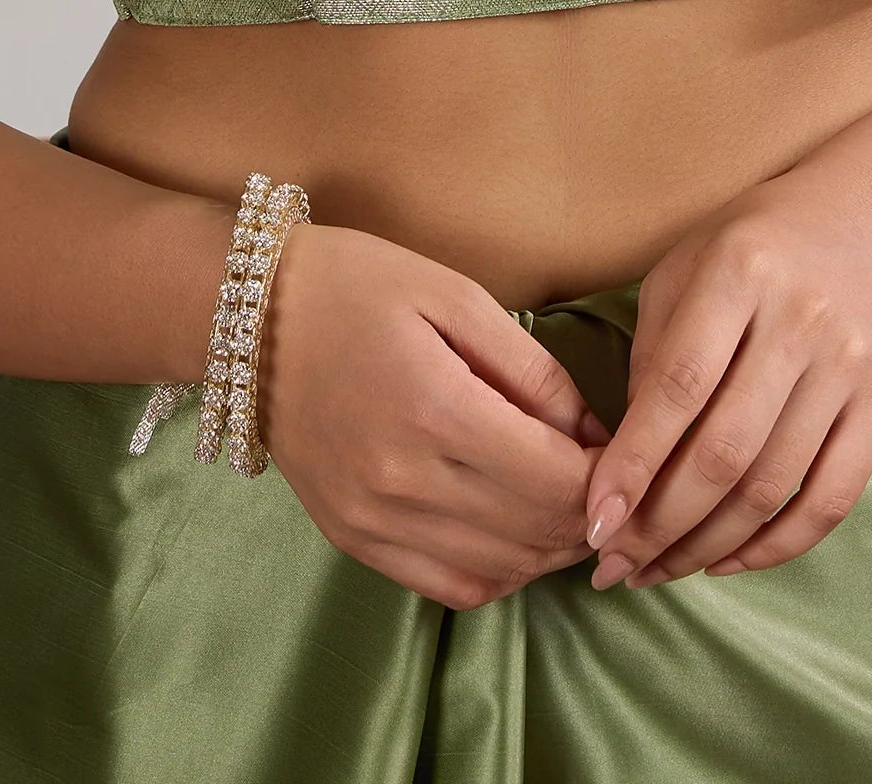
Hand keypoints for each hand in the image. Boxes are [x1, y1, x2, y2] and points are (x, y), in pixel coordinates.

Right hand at [261, 221, 612, 610]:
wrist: (248, 316)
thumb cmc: (359, 286)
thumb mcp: (457, 297)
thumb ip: (533, 370)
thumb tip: (593, 435)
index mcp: (437, 408)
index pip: (557, 479)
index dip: (607, 477)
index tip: (623, 453)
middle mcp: (403, 480)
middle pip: (535, 530)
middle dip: (588, 515)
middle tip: (606, 482)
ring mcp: (372, 520)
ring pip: (500, 569)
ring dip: (549, 549)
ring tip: (567, 508)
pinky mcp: (352, 539)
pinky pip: (448, 586)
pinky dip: (497, 573)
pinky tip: (512, 535)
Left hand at [582, 179, 871, 586]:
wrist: (871, 218)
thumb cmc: (755, 243)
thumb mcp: (686, 266)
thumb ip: (653, 353)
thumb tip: (626, 460)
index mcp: (739, 272)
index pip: (678, 387)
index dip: (634, 462)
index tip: (594, 521)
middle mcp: (800, 320)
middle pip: (725, 450)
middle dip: (661, 523)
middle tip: (616, 566)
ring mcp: (849, 365)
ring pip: (773, 485)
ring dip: (708, 545)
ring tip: (659, 570)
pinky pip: (831, 498)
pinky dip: (777, 545)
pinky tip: (729, 560)